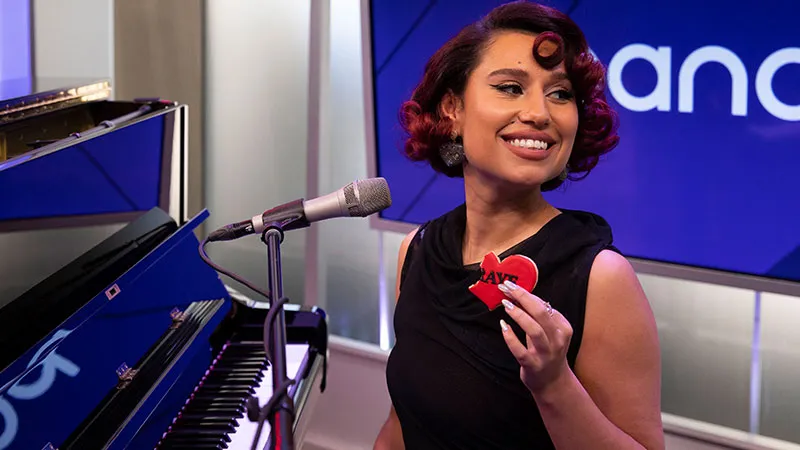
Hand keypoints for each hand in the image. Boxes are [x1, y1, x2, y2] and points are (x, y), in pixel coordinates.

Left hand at [498, 280, 572, 394]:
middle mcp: (557, 340)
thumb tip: (518, 294)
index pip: (545, 306)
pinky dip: (510, 337)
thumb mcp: (548, 332)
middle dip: (523, 297)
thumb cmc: (548, 351)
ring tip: (505, 304)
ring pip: (534, 330)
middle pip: (541, 313)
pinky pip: (520, 350)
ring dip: (518, 314)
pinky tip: (503, 326)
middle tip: (507, 288)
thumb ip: (537, 316)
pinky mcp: (533, 365)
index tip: (512, 285)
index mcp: (563, 328)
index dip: (527, 294)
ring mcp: (546, 354)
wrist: (552, 382)